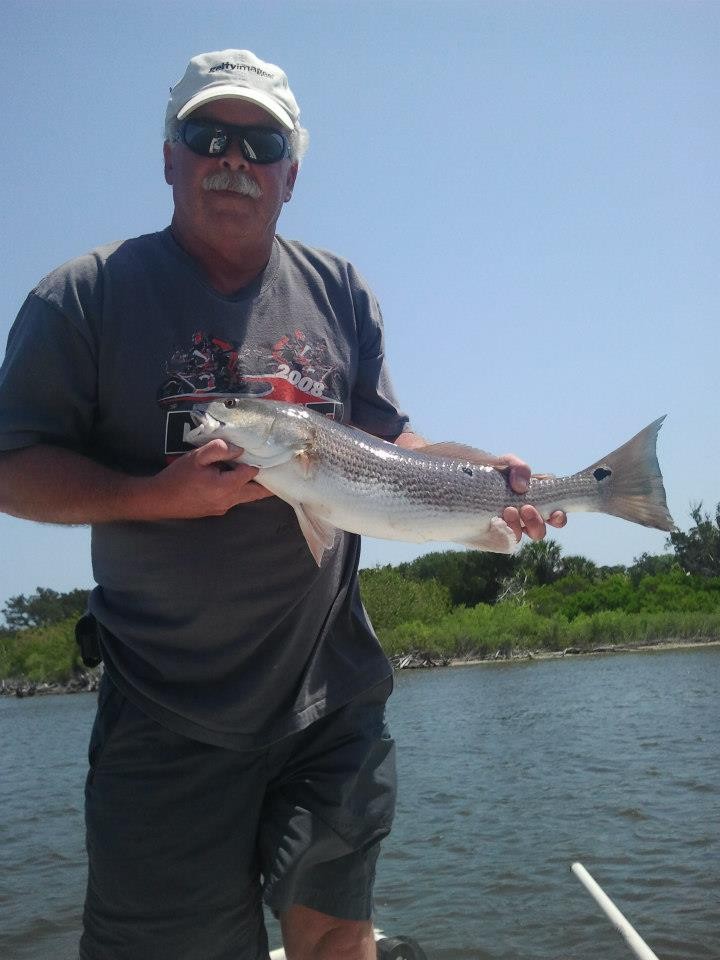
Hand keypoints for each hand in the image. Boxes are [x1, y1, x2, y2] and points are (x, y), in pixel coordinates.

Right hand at [139, 439, 273, 519]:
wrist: (159, 500)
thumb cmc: (177, 477)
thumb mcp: (197, 457)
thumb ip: (219, 450)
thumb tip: (240, 449)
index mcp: (227, 487)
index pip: (252, 473)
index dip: (255, 461)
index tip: (260, 451)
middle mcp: (230, 501)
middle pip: (258, 493)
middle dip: (269, 482)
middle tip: (280, 469)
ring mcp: (224, 508)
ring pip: (247, 497)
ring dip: (254, 486)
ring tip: (260, 472)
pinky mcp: (217, 510)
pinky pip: (235, 499)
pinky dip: (240, 489)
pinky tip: (234, 478)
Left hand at [495, 454, 566, 541]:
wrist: (462, 480)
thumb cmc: (491, 472)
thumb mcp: (507, 463)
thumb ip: (518, 468)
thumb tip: (521, 487)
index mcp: (534, 503)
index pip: (554, 516)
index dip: (559, 519)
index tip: (556, 513)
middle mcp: (522, 519)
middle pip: (538, 532)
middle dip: (537, 523)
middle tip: (526, 508)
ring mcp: (506, 527)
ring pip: (519, 537)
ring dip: (518, 526)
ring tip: (509, 510)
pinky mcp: (490, 534)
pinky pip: (500, 540)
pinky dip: (503, 532)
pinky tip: (496, 521)